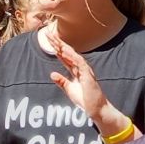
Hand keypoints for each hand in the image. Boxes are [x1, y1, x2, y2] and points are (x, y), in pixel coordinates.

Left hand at [45, 23, 132, 139]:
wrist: (96, 110)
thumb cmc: (85, 100)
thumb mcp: (69, 90)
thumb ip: (62, 81)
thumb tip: (52, 74)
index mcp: (75, 70)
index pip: (64, 56)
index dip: (56, 48)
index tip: (47, 40)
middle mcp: (80, 68)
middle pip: (67, 52)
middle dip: (58, 43)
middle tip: (48, 33)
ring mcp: (85, 70)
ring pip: (73, 55)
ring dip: (63, 46)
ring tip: (54, 38)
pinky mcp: (88, 76)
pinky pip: (79, 63)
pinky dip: (71, 56)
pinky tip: (64, 51)